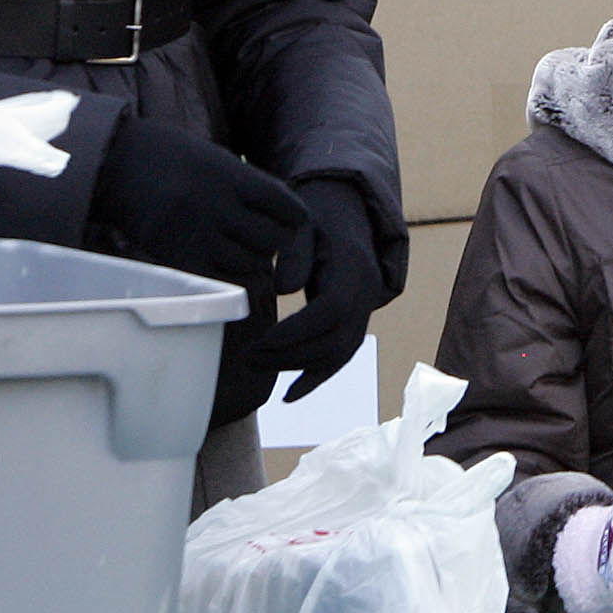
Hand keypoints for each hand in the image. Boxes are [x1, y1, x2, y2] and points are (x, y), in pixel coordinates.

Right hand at [87, 116, 305, 289]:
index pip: (290, 209)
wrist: (115, 163)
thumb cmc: (170, 157)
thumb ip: (250, 187)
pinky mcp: (177, 257)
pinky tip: (222, 265)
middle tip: (259, 238)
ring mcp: (197, 233)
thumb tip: (283, 219)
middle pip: (273, 240)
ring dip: (252, 262)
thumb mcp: (218, 159)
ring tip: (238, 249)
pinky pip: (221, 280)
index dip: (293, 220)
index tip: (285, 221)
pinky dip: (230, 278)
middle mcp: (219, 206)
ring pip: (251, 264)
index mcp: (234, 177)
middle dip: (273, 242)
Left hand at [247, 179, 387, 400]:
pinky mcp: (356, 322)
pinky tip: (289, 394)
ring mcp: (365, 312)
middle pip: (334, 340)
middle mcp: (366, 296)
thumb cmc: (319, 221)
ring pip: (338, 353)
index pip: (330, 312)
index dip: (295, 332)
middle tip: (247, 357)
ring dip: (297, 368)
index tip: (259, 341)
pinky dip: (316, 377)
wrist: (350, 219)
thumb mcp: (304, 226)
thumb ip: (294, 253)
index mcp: (354, 271)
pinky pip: (341, 357)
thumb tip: (284, 288)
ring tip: (256, 366)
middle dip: (289, 355)